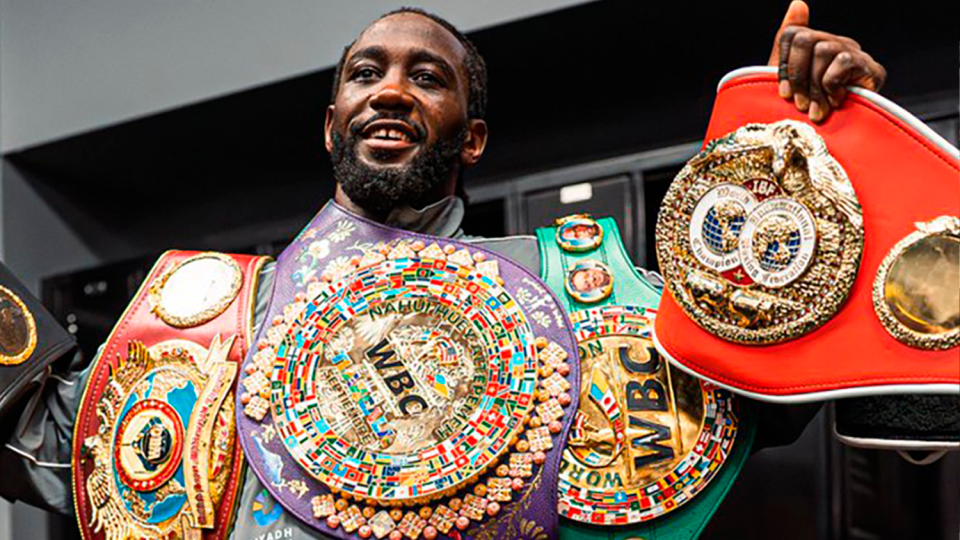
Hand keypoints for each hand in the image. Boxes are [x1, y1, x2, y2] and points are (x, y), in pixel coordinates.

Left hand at [767, 1, 886, 122]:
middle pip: (805, 39)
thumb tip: (798, 2)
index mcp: (815, 44)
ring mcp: (854, 52)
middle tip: (800, 104)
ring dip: (816, 87)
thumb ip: (786, 46)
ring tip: (817, 109)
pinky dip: (833, 86)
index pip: (791, 35)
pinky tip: (837, 101)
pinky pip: (841, 62)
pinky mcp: (871, 67)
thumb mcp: (790, 81)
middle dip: (797, 77)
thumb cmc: (813, 109)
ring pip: (822, 51)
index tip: (783, 93)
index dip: (783, 65)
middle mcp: (835, 42)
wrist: (841, 137)